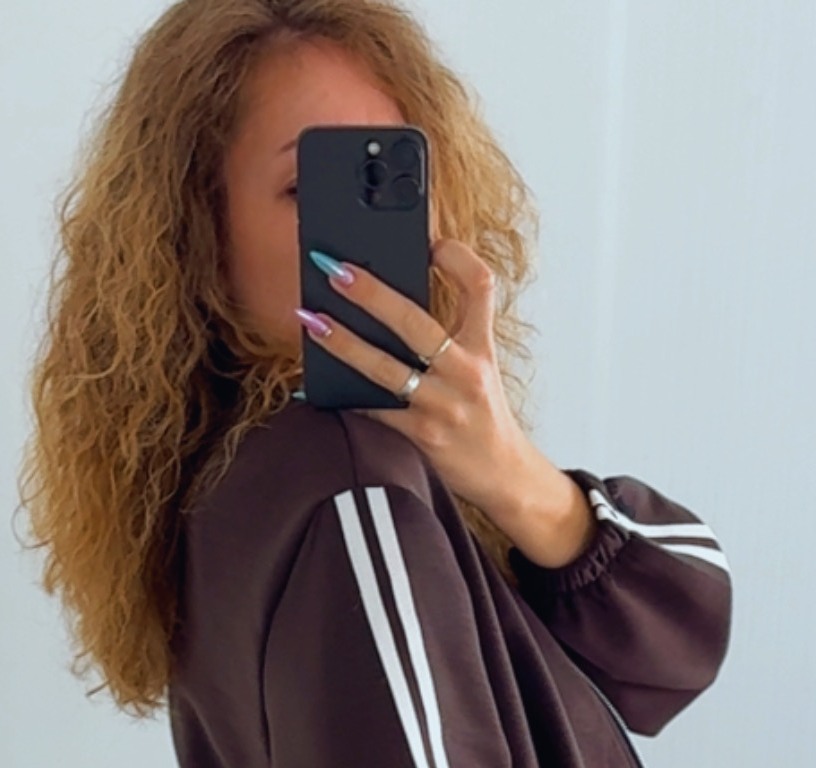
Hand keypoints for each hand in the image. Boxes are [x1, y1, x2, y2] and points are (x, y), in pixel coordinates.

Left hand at [295, 241, 593, 565]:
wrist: (504, 476)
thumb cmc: (482, 416)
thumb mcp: (482, 367)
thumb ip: (451, 335)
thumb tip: (390, 303)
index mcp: (481, 346)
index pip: (480, 286)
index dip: (457, 257)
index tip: (430, 242)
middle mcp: (465, 372)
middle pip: (416, 322)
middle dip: (371, 293)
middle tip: (335, 269)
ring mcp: (443, 406)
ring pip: (385, 368)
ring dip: (343, 343)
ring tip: (310, 320)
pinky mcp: (423, 438)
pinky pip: (374, 412)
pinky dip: (342, 398)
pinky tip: (313, 385)